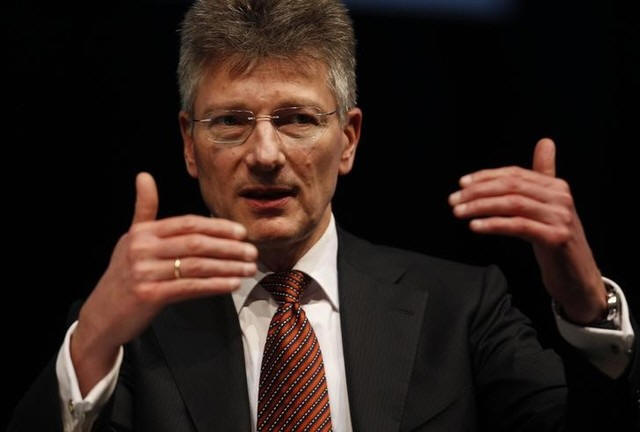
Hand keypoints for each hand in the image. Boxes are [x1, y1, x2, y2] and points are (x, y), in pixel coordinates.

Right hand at [71, 172, 257, 394]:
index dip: (217, 227)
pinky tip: (232, 284)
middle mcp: (142, 249)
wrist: (102, 315)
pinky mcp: (149, 295)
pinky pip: (190, 287)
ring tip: (249, 269)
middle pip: (196, 243)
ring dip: (228, 267)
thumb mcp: (131, 240)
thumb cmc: (124, 275)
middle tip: (252, 252)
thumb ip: (144, 211)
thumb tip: (144, 175)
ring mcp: (144, 272)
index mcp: (143, 233)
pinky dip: (214, 285)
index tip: (241, 232)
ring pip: (196, 266)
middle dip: (229, 247)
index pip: (187, 224)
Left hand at [448, 138, 606, 324]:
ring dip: (480, 207)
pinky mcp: (556, 238)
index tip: (462, 183)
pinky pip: (518, 226)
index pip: (514, 174)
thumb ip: (543, 177)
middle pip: (511, 186)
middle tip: (454, 200)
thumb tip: (545, 142)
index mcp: (556, 186)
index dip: (486, 177)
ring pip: (512, 204)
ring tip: (459, 212)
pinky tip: (476, 226)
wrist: (578, 278)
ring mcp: (560, 218)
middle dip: (478, 191)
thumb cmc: (556, 242)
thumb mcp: (549, 207)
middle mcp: (561, 198)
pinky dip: (494, 224)